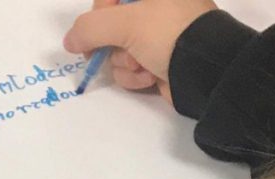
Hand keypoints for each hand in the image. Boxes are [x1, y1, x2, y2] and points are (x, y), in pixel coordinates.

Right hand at [64, 0, 217, 103]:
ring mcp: (157, 35)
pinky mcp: (158, 59)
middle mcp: (156, 7)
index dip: (101, 8)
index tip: (101, 20)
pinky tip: (149, 76)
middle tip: (118, 49)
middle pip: (111, 24)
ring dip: (124, 63)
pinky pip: (131, 68)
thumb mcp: (126, 23)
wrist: (204, 71)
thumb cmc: (168, 33)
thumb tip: (70, 41)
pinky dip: (135, 76)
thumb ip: (90, 28)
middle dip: (112, 43)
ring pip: (118, 50)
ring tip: (142, 64)